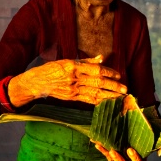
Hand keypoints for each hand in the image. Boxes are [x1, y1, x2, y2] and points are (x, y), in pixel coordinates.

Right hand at [8, 55, 126, 106]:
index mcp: (72, 66)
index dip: (108, 72)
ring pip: (94, 93)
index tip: (118, 75)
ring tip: (120, 97)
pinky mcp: (71, 98)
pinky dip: (99, 101)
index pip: (94, 69)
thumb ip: (85, 60)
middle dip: (112, 86)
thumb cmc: (51, 69)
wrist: (35, 83)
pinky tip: (107, 102)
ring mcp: (72, 90)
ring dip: (109, 95)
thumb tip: (102, 57)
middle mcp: (73, 78)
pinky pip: (88, 100)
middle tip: (125, 89)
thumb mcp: (67, 61)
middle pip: (97, 82)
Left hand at [94, 143, 145, 160]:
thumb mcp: (146, 143)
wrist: (135, 145)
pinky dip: (103, 150)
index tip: (130, 149)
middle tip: (113, 151)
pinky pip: (108, 156)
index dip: (134, 158)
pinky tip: (97, 144)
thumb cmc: (143, 145)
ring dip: (108, 155)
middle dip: (118, 159)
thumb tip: (147, 130)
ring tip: (103, 147)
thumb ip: (147, 139)